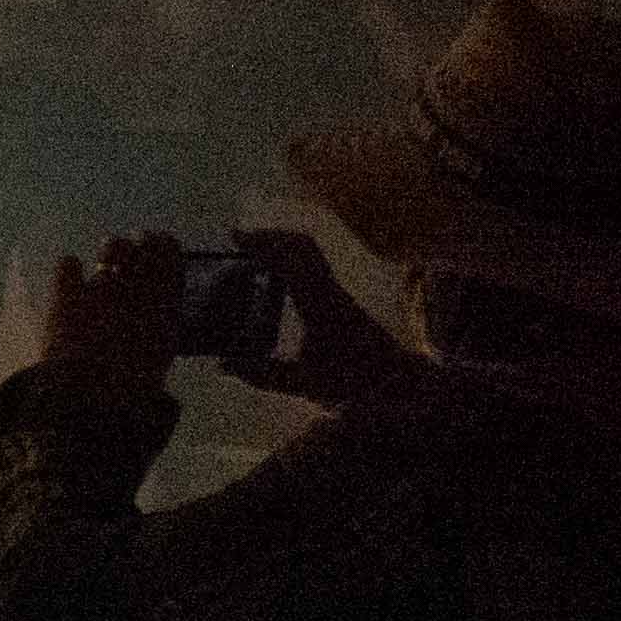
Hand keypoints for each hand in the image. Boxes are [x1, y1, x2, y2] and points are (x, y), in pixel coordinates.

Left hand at [36, 234, 184, 407]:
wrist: (91, 396)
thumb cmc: (133, 388)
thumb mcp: (159, 358)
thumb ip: (162, 331)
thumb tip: (160, 316)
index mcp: (164, 309)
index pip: (170, 264)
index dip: (167, 248)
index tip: (164, 241)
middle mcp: (137, 292)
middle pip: (143, 252)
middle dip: (142, 243)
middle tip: (138, 240)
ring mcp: (101, 290)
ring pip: (111, 251)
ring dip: (112, 248)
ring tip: (110, 247)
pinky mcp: (67, 296)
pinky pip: (69, 266)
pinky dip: (70, 266)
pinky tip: (71, 266)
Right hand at [214, 228, 412, 410]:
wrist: (398, 382)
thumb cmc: (355, 383)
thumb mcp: (305, 384)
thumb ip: (263, 375)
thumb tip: (222, 366)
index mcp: (321, 306)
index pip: (292, 260)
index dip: (263, 243)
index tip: (235, 237)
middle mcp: (331, 291)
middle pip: (302, 245)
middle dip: (269, 236)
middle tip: (239, 240)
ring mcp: (338, 292)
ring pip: (311, 252)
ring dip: (281, 245)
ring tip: (252, 252)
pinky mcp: (340, 298)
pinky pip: (314, 265)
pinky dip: (291, 258)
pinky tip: (275, 273)